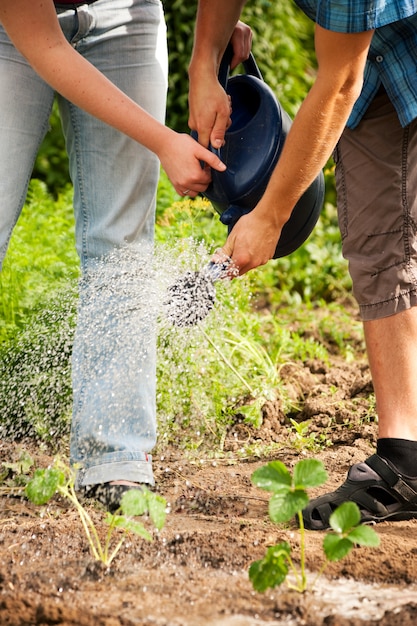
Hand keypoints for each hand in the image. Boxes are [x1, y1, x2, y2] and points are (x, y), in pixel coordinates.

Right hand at [158, 132, 225, 197]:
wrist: (164, 144)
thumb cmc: (182, 144)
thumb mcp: (199, 149)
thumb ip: (212, 160)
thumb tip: (223, 168)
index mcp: (195, 175)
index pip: (209, 179)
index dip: (209, 171)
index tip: (205, 163)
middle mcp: (187, 183)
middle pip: (203, 187)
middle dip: (204, 178)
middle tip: (200, 167)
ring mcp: (179, 185)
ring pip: (194, 193)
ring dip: (197, 186)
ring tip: (195, 173)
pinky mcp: (174, 184)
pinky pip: (184, 193)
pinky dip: (188, 189)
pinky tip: (188, 179)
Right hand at [188, 21, 251, 149]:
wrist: (201, 76)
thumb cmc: (213, 92)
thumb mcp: (222, 113)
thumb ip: (219, 131)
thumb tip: (216, 146)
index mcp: (202, 127)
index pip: (207, 147)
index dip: (215, 149)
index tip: (222, 145)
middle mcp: (195, 125)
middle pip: (210, 136)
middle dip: (220, 128)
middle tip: (226, 115)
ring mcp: (193, 119)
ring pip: (209, 126)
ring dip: (218, 119)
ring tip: (222, 105)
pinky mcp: (193, 113)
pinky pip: (205, 119)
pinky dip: (213, 113)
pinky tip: (216, 104)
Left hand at [214, 209, 281, 275]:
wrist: (269, 218)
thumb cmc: (250, 225)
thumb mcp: (232, 237)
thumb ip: (224, 252)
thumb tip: (215, 261)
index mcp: (241, 259)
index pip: (229, 274)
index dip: (223, 272)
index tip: (220, 268)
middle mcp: (252, 263)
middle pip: (239, 272)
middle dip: (232, 267)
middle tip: (229, 257)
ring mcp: (261, 261)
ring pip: (248, 267)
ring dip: (243, 262)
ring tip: (243, 247)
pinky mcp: (268, 257)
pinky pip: (257, 262)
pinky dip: (253, 258)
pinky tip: (253, 246)